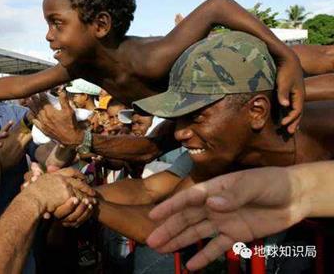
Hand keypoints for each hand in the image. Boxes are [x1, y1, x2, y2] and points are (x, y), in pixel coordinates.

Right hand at [23, 167, 95, 220]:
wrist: (31, 199)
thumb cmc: (29, 194)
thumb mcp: (34, 181)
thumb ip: (36, 173)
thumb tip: (33, 164)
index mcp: (54, 175)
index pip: (68, 171)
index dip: (77, 173)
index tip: (82, 176)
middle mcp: (60, 178)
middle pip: (77, 179)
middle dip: (85, 184)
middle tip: (92, 187)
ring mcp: (65, 185)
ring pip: (80, 188)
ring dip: (87, 192)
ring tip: (94, 196)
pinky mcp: (67, 193)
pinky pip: (78, 197)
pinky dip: (85, 199)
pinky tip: (90, 202)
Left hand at [27, 92, 83, 146]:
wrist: (70, 139)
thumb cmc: (71, 124)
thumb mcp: (69, 111)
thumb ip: (64, 100)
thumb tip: (61, 91)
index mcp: (50, 112)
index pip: (43, 101)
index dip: (41, 95)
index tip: (40, 91)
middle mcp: (45, 117)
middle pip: (37, 106)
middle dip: (34, 99)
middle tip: (32, 93)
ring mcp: (43, 124)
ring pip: (34, 113)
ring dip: (31, 106)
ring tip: (28, 100)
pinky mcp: (43, 129)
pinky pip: (34, 122)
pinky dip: (31, 116)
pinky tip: (29, 112)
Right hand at [146, 167, 306, 270]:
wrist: (297, 196)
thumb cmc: (272, 183)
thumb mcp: (253, 184)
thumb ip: (234, 195)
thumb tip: (211, 205)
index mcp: (215, 189)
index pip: (188, 198)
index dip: (170, 206)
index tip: (153, 215)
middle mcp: (214, 206)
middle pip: (187, 219)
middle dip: (169, 229)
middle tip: (151, 241)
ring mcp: (224, 221)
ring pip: (196, 233)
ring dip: (179, 241)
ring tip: (161, 250)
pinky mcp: (236, 235)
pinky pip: (217, 247)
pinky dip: (204, 256)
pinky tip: (191, 266)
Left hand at [274, 51, 303, 132]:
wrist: (287, 60)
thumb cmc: (285, 71)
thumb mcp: (283, 82)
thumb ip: (283, 94)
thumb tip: (285, 105)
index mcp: (299, 95)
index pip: (297, 111)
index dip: (291, 119)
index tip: (283, 124)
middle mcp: (299, 96)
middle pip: (298, 113)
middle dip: (294, 123)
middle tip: (290, 133)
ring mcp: (295, 95)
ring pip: (295, 110)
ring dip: (292, 119)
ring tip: (289, 129)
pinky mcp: (290, 92)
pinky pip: (291, 106)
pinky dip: (289, 113)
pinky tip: (285, 117)